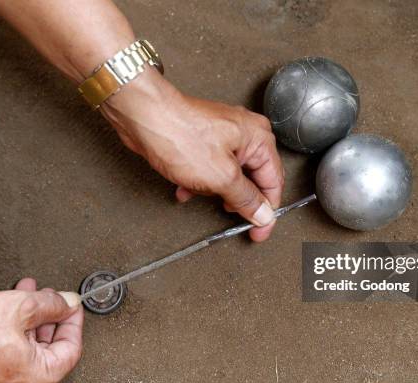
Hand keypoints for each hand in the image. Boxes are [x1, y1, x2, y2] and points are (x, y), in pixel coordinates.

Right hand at [0, 278, 83, 382]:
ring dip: (30, 319)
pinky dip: (14, 332)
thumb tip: (68, 303)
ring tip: (28, 295)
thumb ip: (52, 304)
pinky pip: (11, 355)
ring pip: (28, 348)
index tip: (71, 306)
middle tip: (50, 298)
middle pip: (50, 348)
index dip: (73, 321)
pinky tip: (10, 310)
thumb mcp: (21, 307)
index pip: (71, 348)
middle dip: (49, 316)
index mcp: (39, 379)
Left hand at [100, 70, 284, 241]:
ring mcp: (224, 135)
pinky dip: (200, 181)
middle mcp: (245, 134)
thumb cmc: (179, 134)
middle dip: (236, 198)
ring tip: (198, 190)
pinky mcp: (204, 140)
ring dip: (213, 190)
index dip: (268, 210)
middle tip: (227, 212)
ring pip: (229, 176)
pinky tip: (185, 186)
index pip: (274, 182)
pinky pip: (211, 168)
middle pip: (253, 179)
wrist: (143, 116)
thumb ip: (246, 199)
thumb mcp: (221, 177)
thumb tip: (263, 214)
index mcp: (259, 138)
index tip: (259, 231)